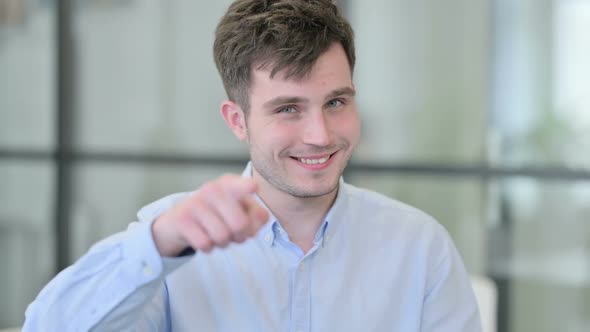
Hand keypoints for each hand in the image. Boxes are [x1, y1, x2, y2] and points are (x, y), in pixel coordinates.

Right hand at [151, 174, 269, 256]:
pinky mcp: (182, 219)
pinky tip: (203, 237)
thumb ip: (256, 215)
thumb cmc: (216, 216)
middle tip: (234, 234)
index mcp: (229, 185)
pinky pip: (205, 243)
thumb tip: (263, 217)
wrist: (179, 221)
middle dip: (240, 236)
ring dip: (223, 243)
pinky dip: (208, 247)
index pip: (240, 185)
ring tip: (217, 234)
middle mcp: (212, 189)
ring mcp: (195, 203)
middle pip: (240, 224)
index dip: (246, 186)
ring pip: (222, 236)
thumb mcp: (238, 211)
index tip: (254, 187)